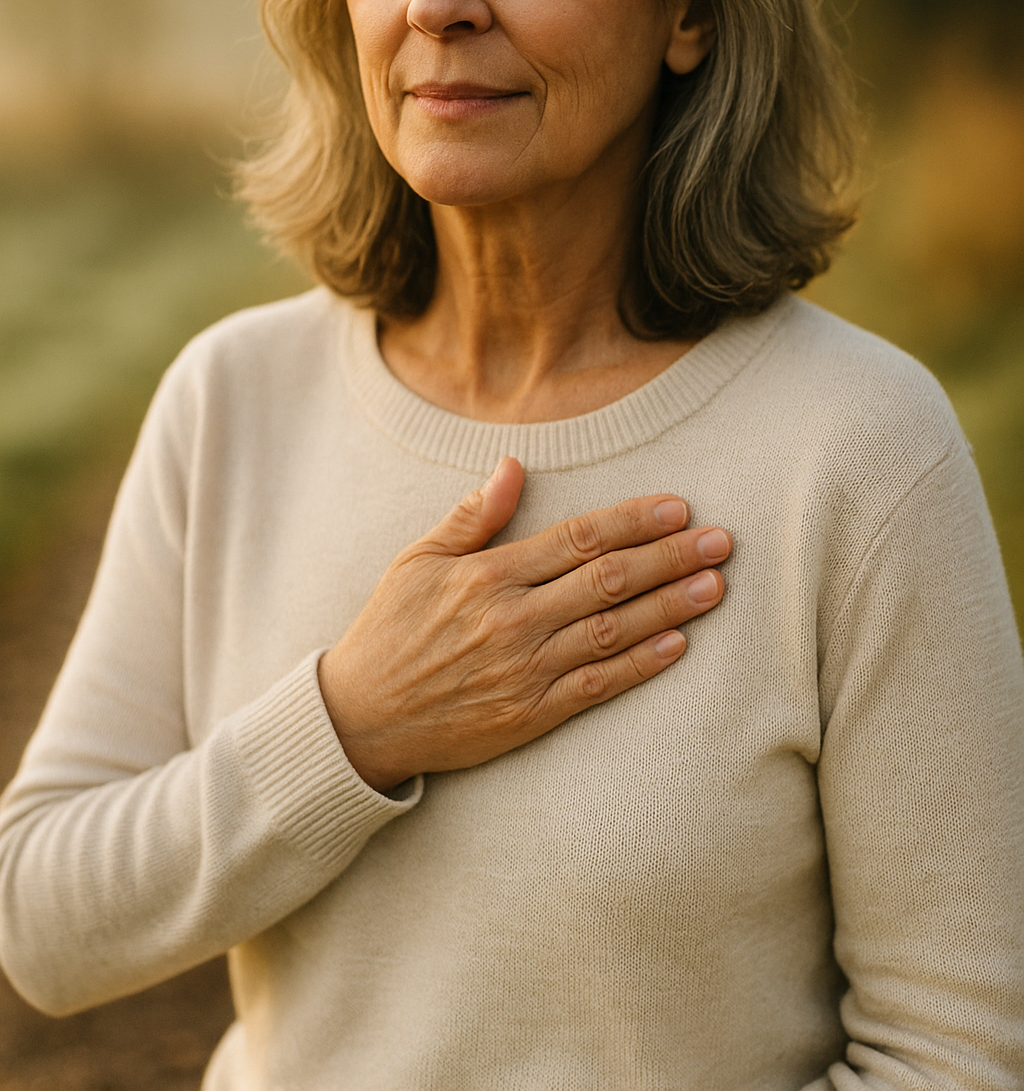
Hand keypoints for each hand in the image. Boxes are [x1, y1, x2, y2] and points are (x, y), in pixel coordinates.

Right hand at [317, 457, 729, 790]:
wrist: (361, 719)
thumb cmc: (390, 631)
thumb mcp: (417, 561)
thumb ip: (471, 516)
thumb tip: (512, 466)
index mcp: (488, 575)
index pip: (578, 538)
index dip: (633, 521)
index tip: (677, 506)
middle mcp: (513, 619)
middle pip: (608, 580)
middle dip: (670, 557)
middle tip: (721, 541)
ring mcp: (525, 669)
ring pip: (613, 631)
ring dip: (670, 606)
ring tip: (715, 585)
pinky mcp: (530, 714)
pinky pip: (597, 687)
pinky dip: (641, 666)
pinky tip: (678, 646)